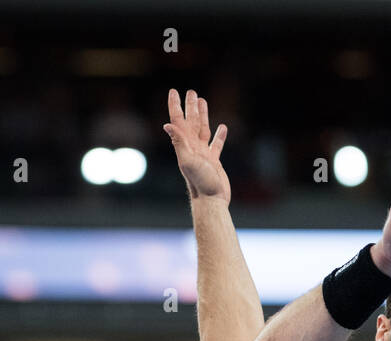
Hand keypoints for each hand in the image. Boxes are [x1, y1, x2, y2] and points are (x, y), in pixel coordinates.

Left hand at [163, 88, 230, 202]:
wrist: (211, 200)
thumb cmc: (200, 182)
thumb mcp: (188, 161)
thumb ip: (179, 143)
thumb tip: (167, 125)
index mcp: (185, 144)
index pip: (178, 120)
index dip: (175, 105)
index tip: (174, 91)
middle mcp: (193, 147)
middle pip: (191, 121)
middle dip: (190, 106)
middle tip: (191, 92)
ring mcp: (203, 153)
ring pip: (203, 129)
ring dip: (203, 115)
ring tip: (203, 102)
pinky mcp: (214, 161)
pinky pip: (216, 144)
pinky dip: (219, 135)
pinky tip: (223, 127)